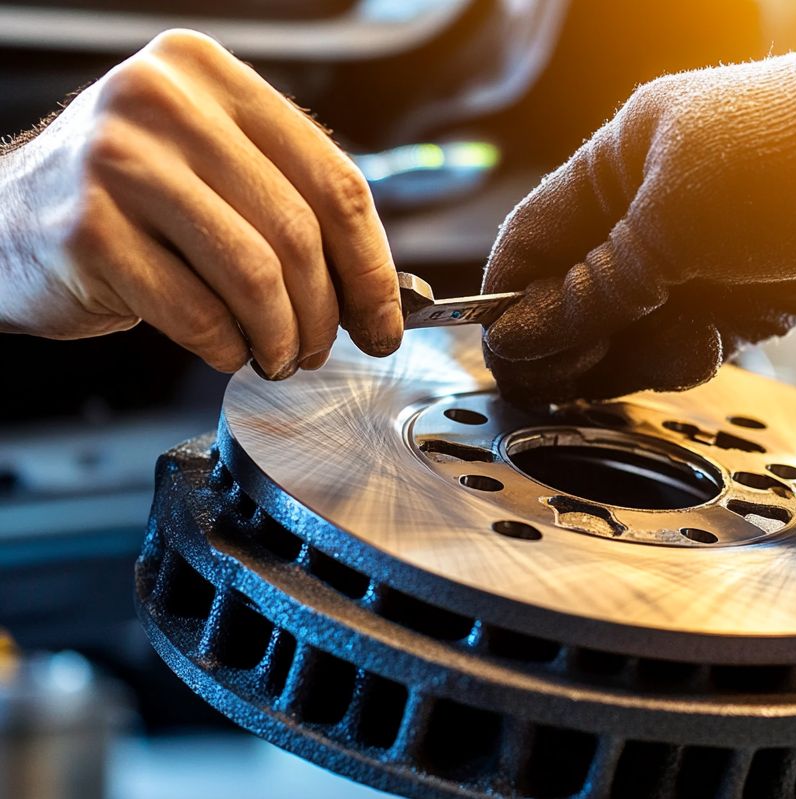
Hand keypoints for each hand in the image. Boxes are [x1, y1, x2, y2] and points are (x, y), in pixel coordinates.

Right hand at [0, 29, 402, 377]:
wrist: (6, 221)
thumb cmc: (128, 203)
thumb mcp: (209, 168)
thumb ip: (286, 201)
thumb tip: (378, 289)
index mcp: (211, 76)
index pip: (334, 179)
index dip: (372, 266)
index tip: (387, 318)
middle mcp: (163, 102)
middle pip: (298, 232)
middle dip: (326, 312)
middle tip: (324, 348)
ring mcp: (119, 162)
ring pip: (254, 275)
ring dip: (280, 336)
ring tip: (278, 355)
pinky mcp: (88, 230)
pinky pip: (197, 312)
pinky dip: (227, 347)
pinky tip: (227, 349)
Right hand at [483, 2, 795, 402]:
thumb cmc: (782, 158)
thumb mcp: (669, 225)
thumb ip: (591, 289)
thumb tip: (517, 334)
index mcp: (613, 166)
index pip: (530, 239)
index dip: (505, 301)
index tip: (496, 358)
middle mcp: (643, 215)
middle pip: (572, 298)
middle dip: (571, 344)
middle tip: (557, 391)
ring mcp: (688, 259)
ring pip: (626, 334)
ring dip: (635, 356)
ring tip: (670, 343)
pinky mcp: (730, 298)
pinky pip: (680, 347)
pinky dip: (687, 358)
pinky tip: (707, 344)